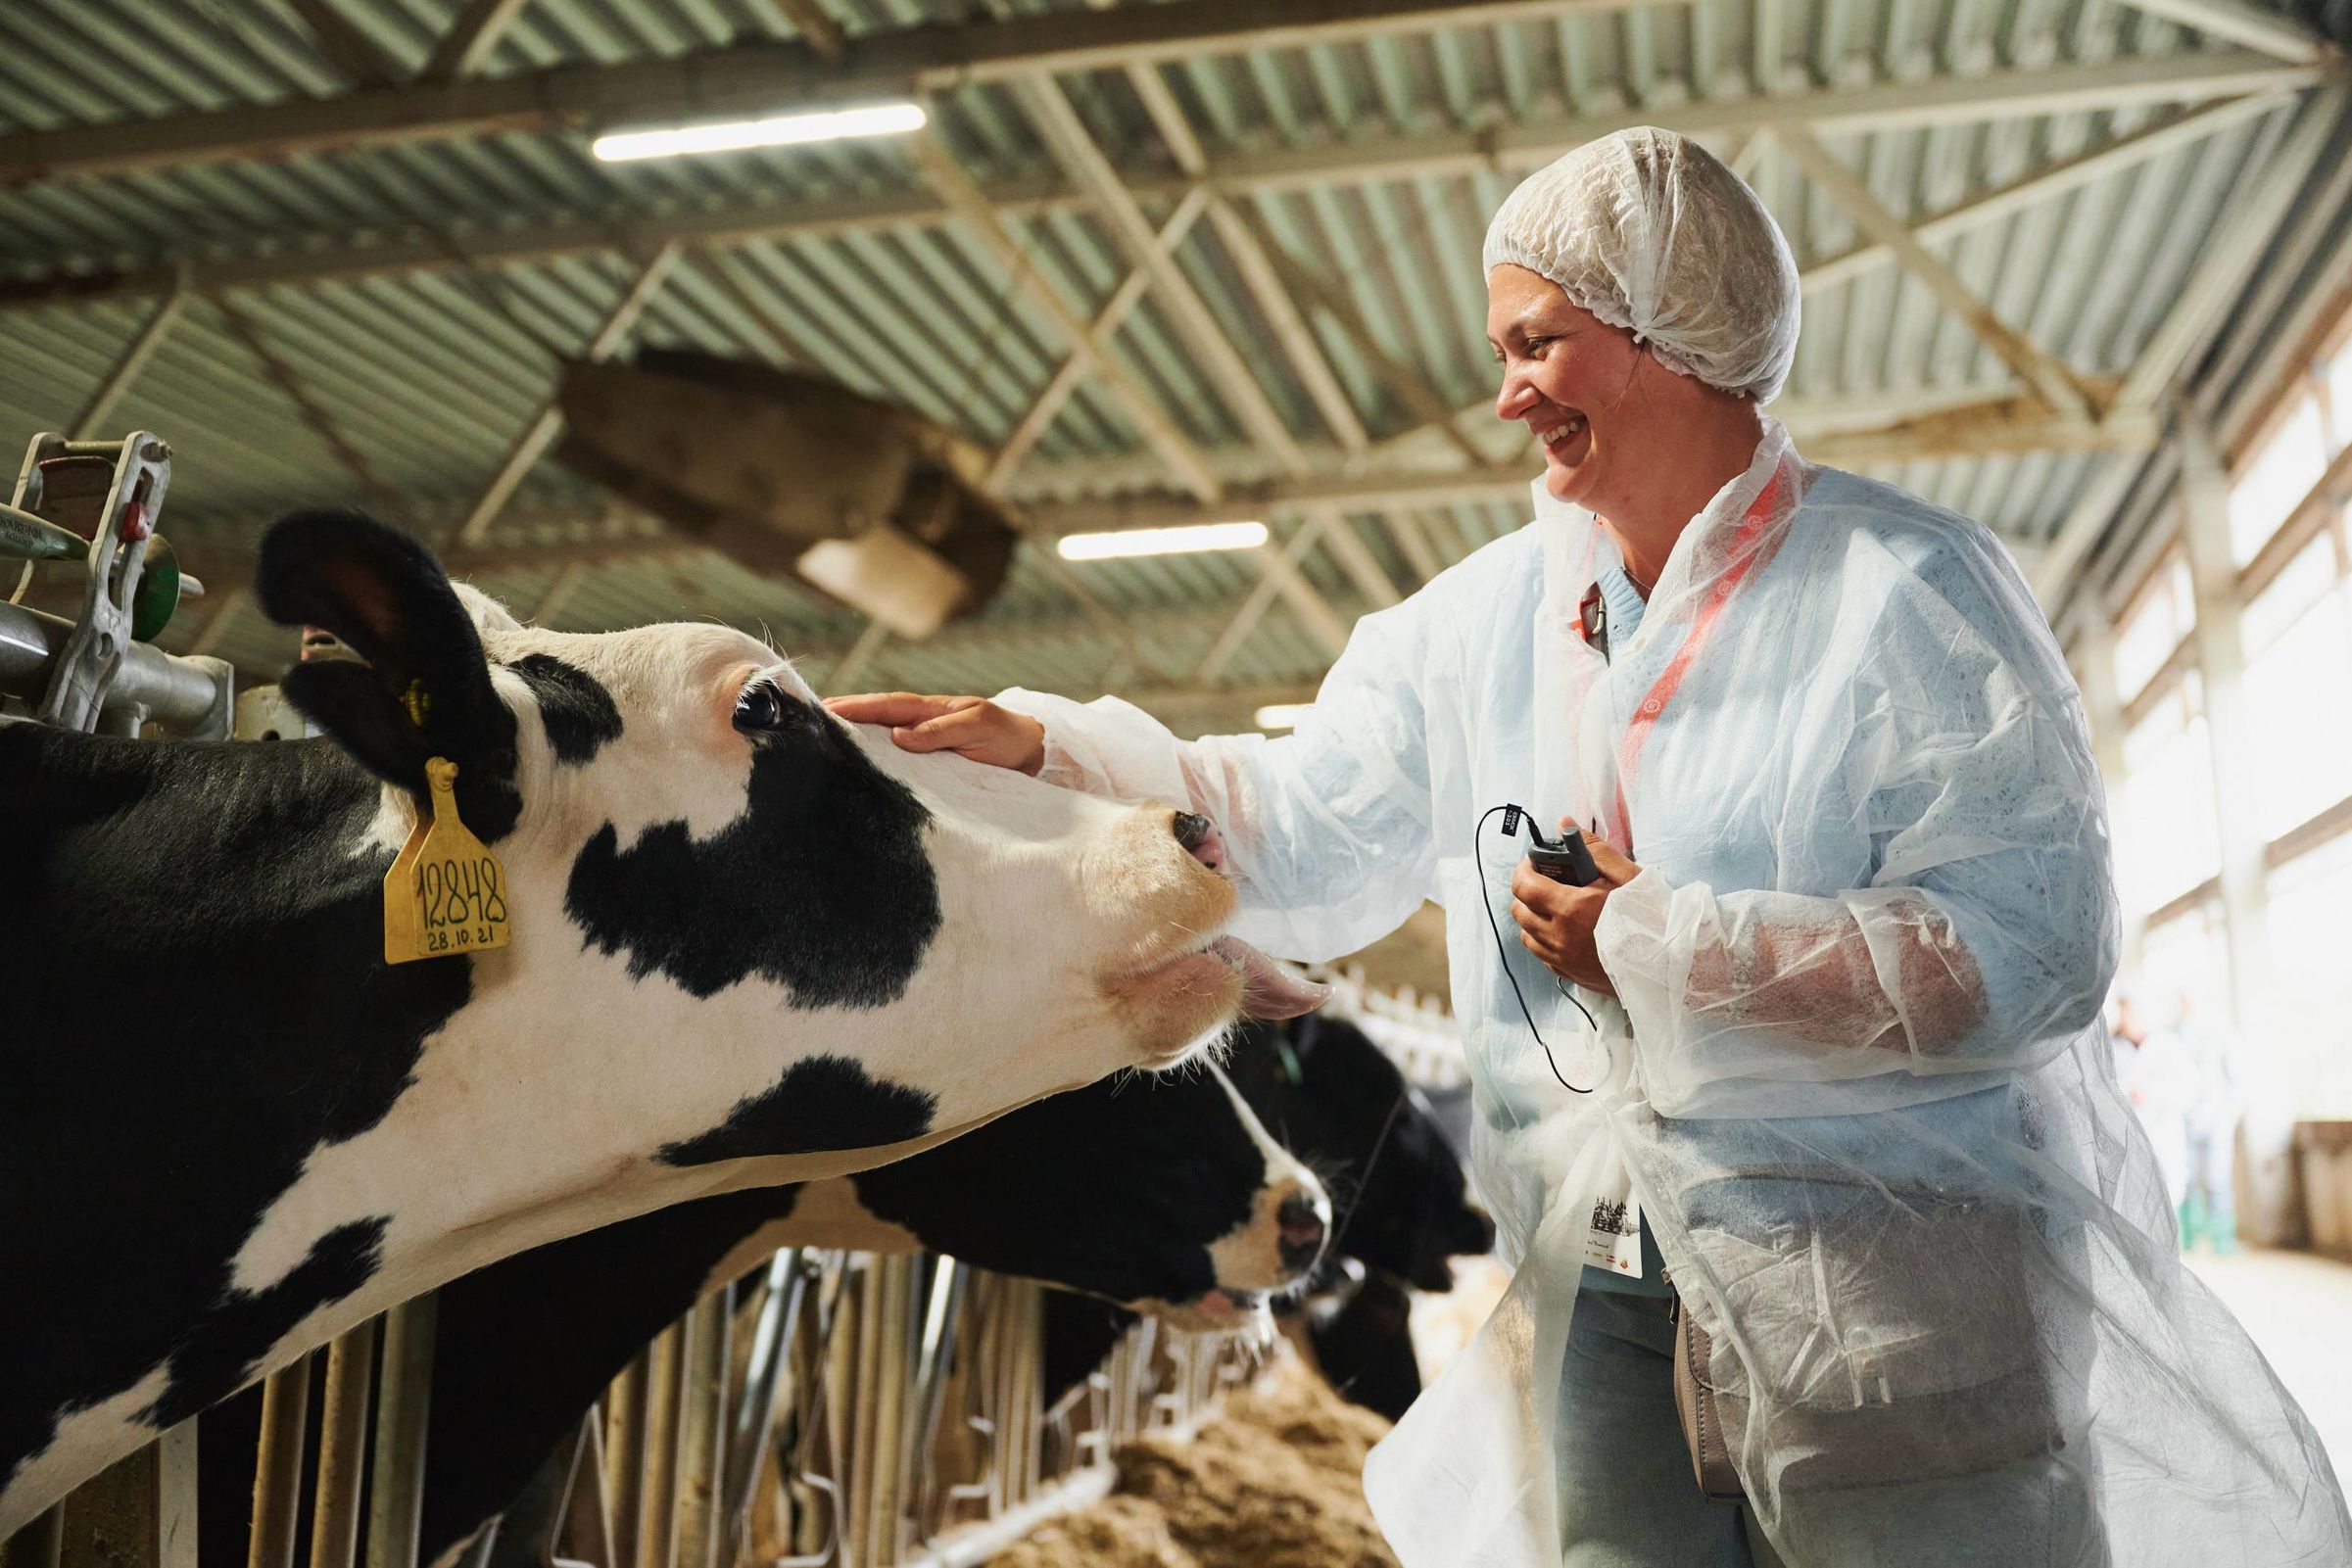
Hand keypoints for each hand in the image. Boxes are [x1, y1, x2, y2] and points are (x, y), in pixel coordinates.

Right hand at [824, 693, 1046, 774]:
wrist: (1032, 756)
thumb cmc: (1006, 736)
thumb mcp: (979, 728)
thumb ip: (942, 731)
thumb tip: (899, 737)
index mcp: (930, 711)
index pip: (886, 707)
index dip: (855, 707)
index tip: (823, 709)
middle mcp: (921, 727)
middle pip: (875, 721)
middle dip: (842, 720)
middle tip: (803, 725)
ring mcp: (923, 747)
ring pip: (881, 743)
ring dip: (853, 743)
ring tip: (818, 749)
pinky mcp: (930, 771)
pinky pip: (897, 766)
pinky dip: (874, 766)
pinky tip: (855, 775)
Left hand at [1510, 827, 1640, 993]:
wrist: (1673, 964)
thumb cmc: (1655, 919)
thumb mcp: (1629, 876)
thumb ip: (1594, 849)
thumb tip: (1565, 824)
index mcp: (1572, 909)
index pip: (1524, 886)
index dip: (1523, 869)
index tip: (1534, 862)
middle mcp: (1560, 937)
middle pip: (1519, 911)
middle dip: (1526, 892)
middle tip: (1545, 881)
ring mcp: (1563, 960)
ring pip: (1527, 936)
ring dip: (1533, 917)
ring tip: (1554, 906)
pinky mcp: (1570, 975)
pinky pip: (1542, 956)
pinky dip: (1544, 941)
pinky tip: (1564, 931)